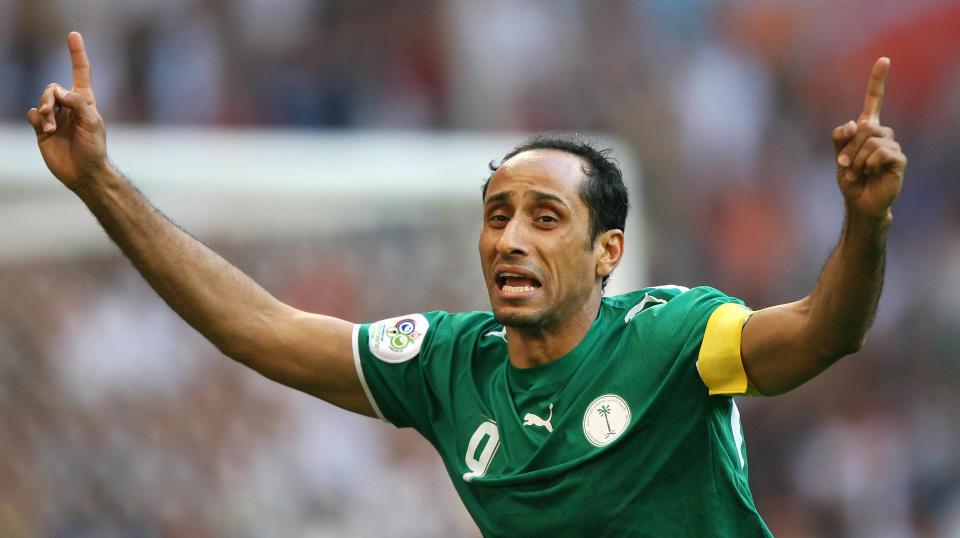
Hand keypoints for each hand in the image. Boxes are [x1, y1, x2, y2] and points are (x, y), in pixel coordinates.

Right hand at [26, 32, 108, 189]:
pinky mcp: (42, 129)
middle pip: (52, 88)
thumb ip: (77, 103)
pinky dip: (36, 118)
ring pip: (41, 100)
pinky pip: (33, 114)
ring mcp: (55, 117)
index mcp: (85, 101)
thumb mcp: (92, 122)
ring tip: (50, 127)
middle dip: (49, 97)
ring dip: (44, 111)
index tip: (73, 35)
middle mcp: (69, 107)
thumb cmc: (94, 148)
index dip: (77, 54)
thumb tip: (58, 91)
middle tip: (51, 113)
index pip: (80, 73)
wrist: (84, 173)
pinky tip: (44, 130)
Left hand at [832, 57, 906, 219]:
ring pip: (871, 140)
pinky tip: (868, 172)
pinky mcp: (899, 159)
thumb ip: (841, 137)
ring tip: (857, 172)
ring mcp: (892, 145)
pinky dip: (869, 163)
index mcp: (867, 128)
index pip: (874, 100)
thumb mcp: (838, 156)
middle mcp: (882, 133)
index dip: (878, 80)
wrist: (859, 201)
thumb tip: (856, 123)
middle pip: (864, 126)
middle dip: (849, 147)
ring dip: (858, 158)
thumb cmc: (850, 177)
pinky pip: (881, 152)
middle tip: (845, 165)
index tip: (884, 59)